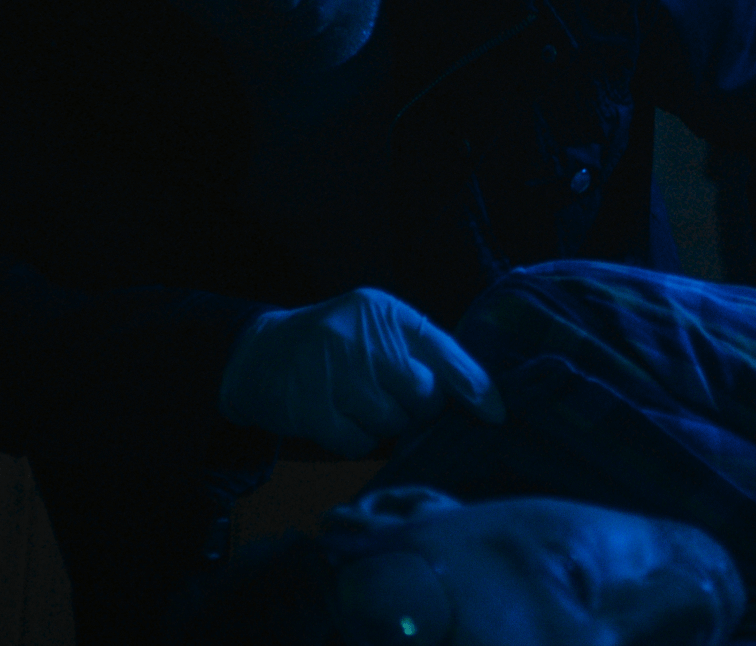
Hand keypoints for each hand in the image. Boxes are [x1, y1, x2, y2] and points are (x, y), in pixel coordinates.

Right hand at [219, 288, 505, 456]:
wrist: (257, 353)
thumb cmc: (334, 345)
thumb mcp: (376, 327)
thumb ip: (422, 350)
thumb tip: (479, 395)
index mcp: (386, 313)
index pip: (446, 352)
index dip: (477, 388)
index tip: (498, 415)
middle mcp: (362, 338)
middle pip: (424, 396)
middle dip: (418, 408)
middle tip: (393, 399)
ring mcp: (334, 373)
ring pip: (393, 423)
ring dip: (385, 425)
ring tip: (359, 404)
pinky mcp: (311, 408)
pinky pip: (358, 443)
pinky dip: (355, 440)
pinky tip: (339, 420)